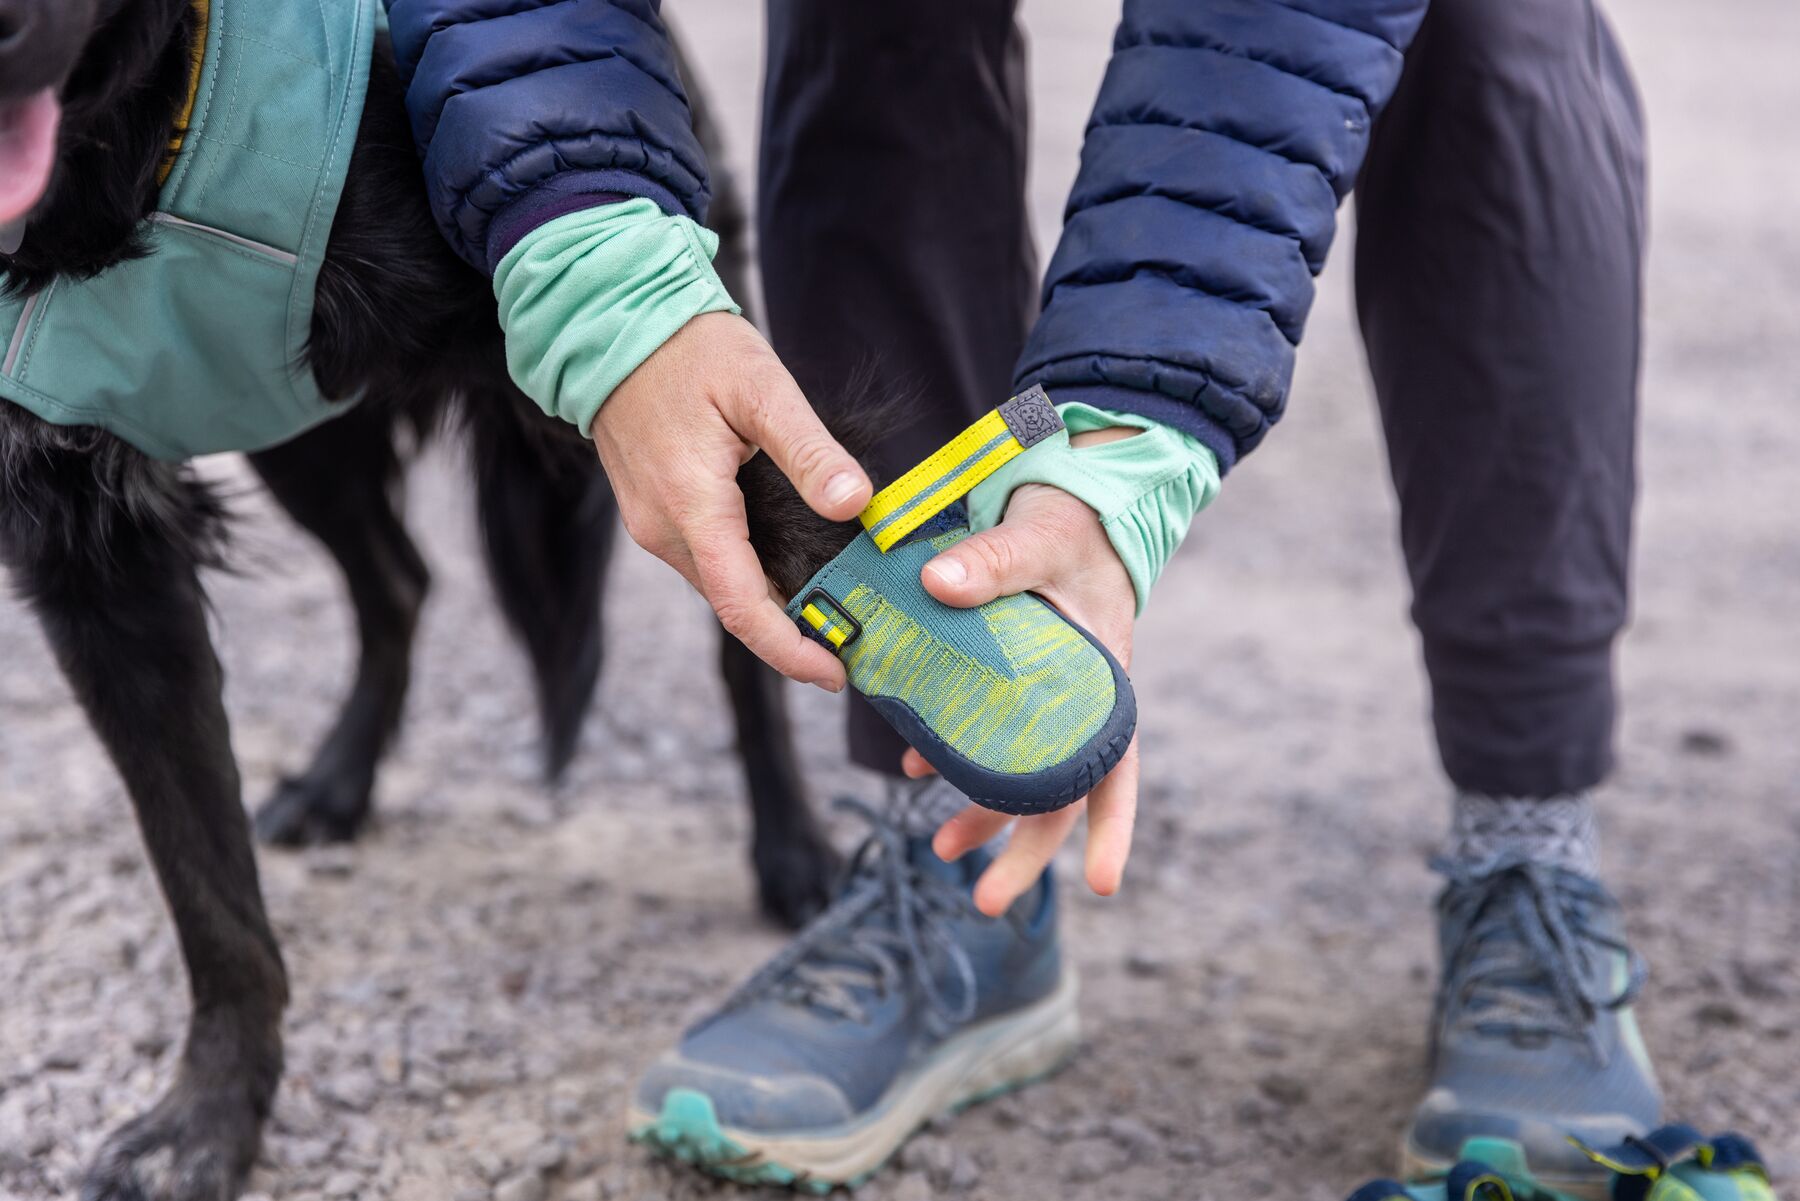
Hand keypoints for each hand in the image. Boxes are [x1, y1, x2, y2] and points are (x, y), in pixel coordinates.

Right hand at [592, 312, 871, 688]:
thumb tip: (856, 504)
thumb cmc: (690, 348)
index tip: (835, 673)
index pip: (741, 605)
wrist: (612, 319)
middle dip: (790, 633)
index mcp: (691, 508)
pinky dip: (748, 576)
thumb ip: (809, 452)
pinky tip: (790, 570)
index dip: (788, 649)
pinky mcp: (653, 513)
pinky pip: (706, 560)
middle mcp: (663, 530)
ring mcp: (652, 524)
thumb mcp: (762, 388)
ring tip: (834, 612)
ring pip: (719, 584)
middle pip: (732, 604)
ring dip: (770, 606)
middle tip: (857, 640)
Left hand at [913, 439, 1140, 916]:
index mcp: (1101, 683)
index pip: (1117, 768)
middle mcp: (1077, 702)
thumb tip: (939, 583)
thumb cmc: (1066, 525)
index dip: (1112, 829)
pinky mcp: (1011, 684)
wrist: (1066, 504)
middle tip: (985, 903)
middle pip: (1061, 794)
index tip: (1105, 886)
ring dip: (985, 816)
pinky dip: (956, 759)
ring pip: (1021, 775)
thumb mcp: (1035, 538)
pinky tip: (917, 771)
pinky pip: (988, 738)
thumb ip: (992, 561)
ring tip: (942, 849)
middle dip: (1026, 852)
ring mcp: (1045, 698)